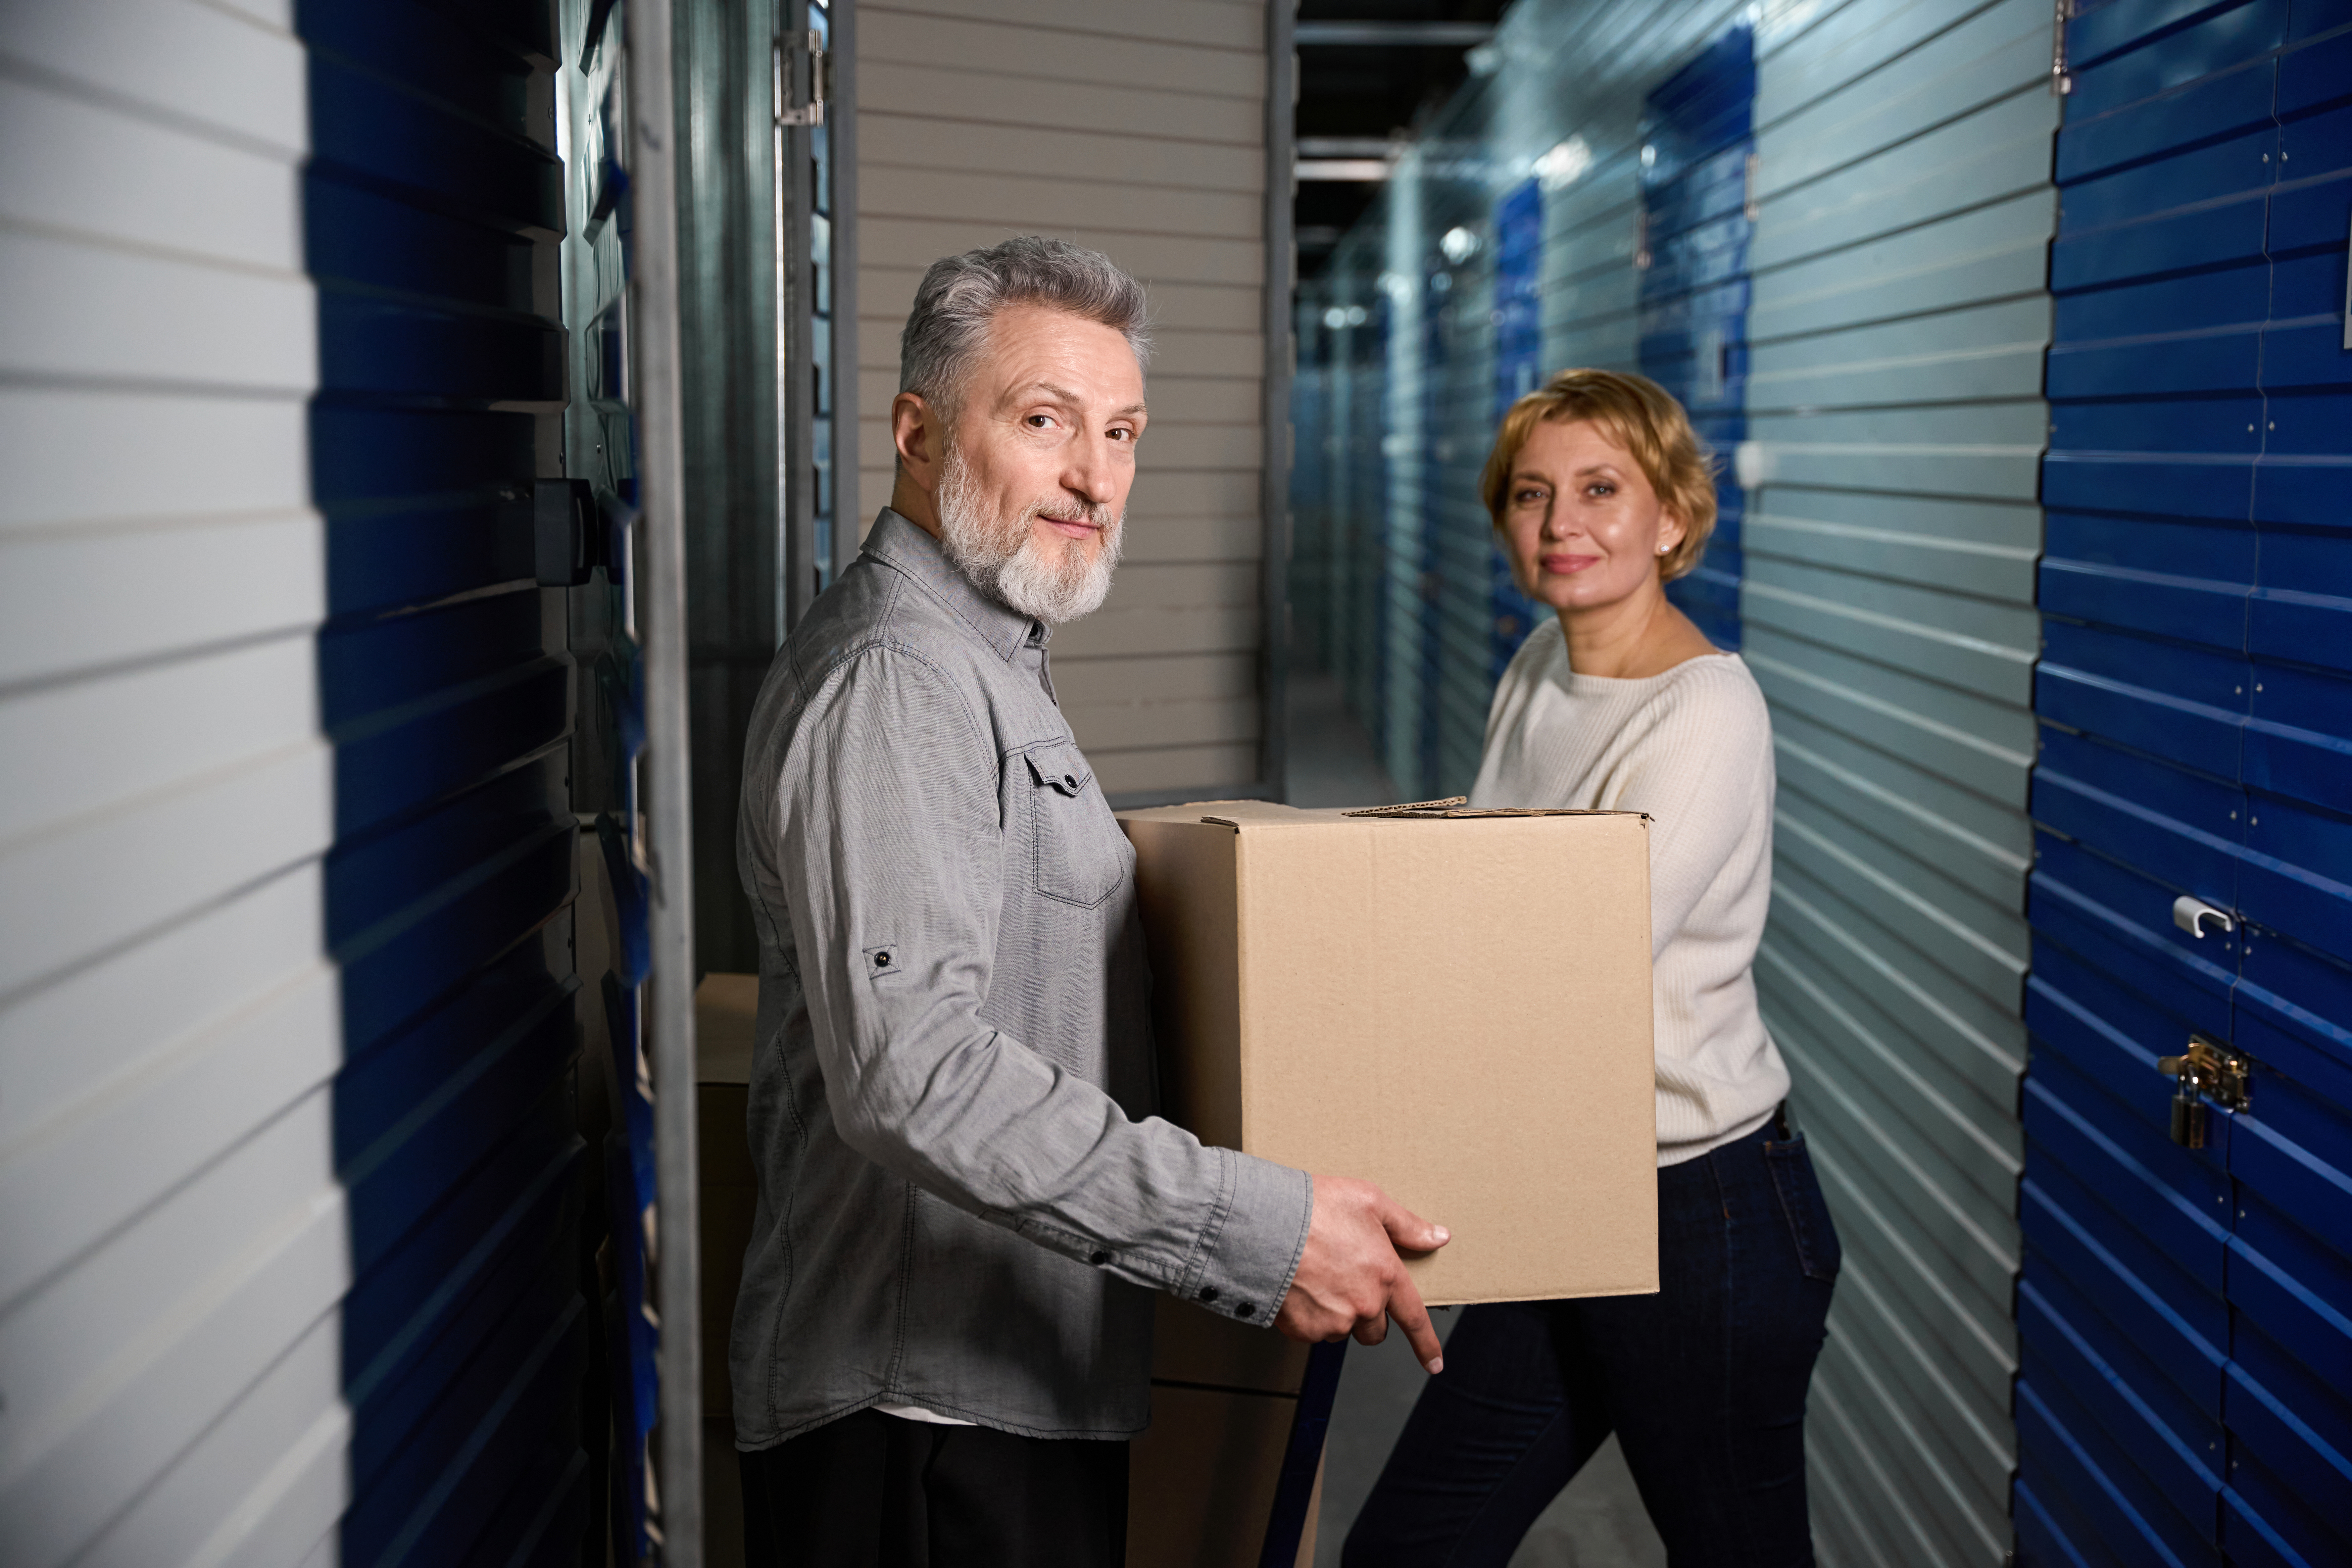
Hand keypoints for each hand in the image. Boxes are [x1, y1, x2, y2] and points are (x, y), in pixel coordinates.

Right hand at [1273, 1175, 1449, 1372]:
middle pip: (1375, 1330)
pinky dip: (1309, 1317)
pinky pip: (1313, 1332)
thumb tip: (1438, 1237)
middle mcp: (1364, 1305)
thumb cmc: (1315, 1208)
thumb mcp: (1369, 1201)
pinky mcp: (1304, 1330)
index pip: (1415, 1320)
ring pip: (1342, 1330)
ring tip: (1316, 1278)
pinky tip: (1299, 1288)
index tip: (1435, 1363)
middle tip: (1347, 1285)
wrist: (1265, 1224)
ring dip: (1336, 1314)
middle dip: (1367, 1315)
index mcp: (1386, 1276)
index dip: (1427, 1345)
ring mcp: (1334, 1321)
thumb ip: (1407, 1225)